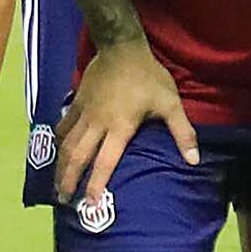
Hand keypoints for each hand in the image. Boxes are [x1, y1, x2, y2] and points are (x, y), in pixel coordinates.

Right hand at [56, 36, 190, 208]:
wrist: (121, 47)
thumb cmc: (148, 77)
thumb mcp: (170, 103)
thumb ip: (182, 133)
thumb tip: (194, 161)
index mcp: (120, 128)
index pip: (105, 163)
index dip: (96, 185)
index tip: (90, 204)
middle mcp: (98, 124)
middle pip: (78, 157)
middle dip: (70, 180)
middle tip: (63, 199)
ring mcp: (84, 113)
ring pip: (67, 144)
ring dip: (60, 165)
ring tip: (56, 183)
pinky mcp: (76, 102)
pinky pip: (64, 126)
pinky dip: (58, 141)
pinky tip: (56, 151)